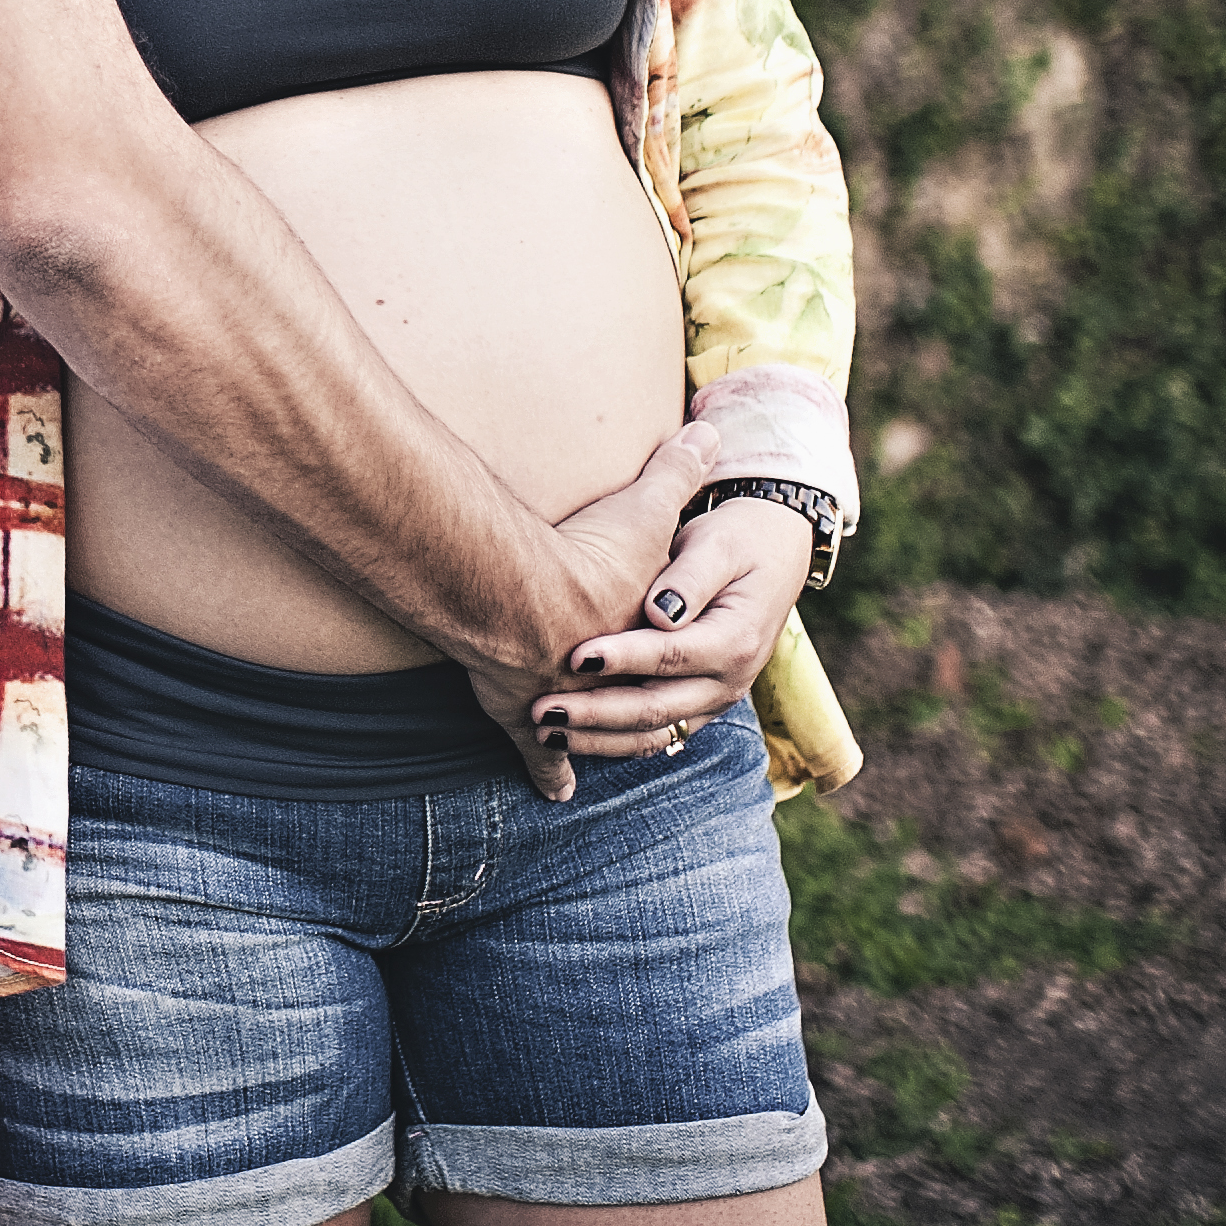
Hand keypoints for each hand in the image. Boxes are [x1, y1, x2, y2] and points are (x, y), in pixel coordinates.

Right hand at [456, 418, 722, 801]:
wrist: (516, 597)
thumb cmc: (581, 557)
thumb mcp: (640, 510)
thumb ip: (675, 473)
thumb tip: (709, 434)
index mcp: (657, 643)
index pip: (678, 659)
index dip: (679, 657)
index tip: (688, 655)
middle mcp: (620, 685)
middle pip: (644, 709)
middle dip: (645, 710)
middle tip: (657, 709)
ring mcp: (574, 708)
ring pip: (602, 737)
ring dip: (607, 741)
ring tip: (615, 744)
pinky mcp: (527, 720)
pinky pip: (543, 757)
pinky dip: (551, 773)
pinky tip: (556, 791)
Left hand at [531, 496, 818, 762]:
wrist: (773, 555)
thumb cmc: (737, 540)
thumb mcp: (720, 544)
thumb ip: (691, 576)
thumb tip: (660, 613)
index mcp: (735, 640)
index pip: (672, 656)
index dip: (623, 658)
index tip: (575, 656)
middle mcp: (728, 681)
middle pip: (657, 708)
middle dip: (596, 712)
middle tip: (540, 710)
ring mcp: (714, 699)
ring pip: (654, 734)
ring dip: (598, 738)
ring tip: (544, 731)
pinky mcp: (698, 705)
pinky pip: (656, 735)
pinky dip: (613, 741)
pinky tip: (571, 738)